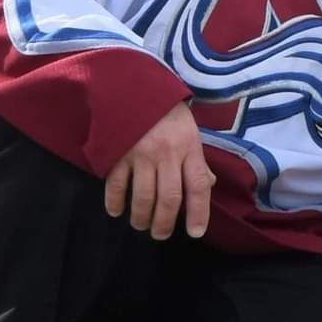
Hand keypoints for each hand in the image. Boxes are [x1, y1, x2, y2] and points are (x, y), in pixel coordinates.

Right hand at [104, 101, 213, 240]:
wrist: (135, 87)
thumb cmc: (168, 113)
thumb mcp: (191, 132)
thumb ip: (197, 160)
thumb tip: (206, 186)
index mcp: (189, 147)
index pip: (198, 186)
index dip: (199, 213)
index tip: (195, 232)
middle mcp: (167, 153)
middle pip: (169, 198)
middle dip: (165, 223)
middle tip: (161, 234)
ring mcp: (140, 154)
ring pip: (143, 197)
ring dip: (142, 218)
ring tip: (141, 225)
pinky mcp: (117, 153)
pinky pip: (115, 185)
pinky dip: (115, 202)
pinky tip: (116, 210)